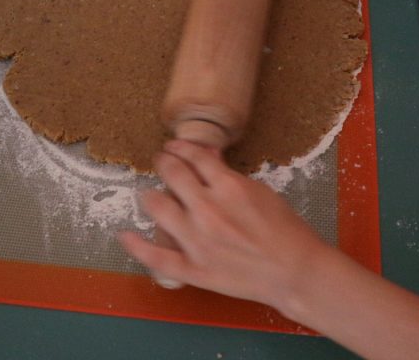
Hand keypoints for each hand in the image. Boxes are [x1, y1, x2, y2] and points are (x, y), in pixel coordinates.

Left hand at [118, 140, 334, 313]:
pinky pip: (156, 256)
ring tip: (149, 194)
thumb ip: (230, 176)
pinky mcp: (193, 269)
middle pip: (172, 174)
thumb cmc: (285, 230)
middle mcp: (207, 209)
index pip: (193, 157)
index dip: (180, 147)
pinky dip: (136, 245)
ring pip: (157, 207)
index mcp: (227, 187)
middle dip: (164, 163)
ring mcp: (197, 240)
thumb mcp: (262, 192)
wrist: (294, 271)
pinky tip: (124, 235)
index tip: (173, 147)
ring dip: (150, 195)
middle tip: (162, 162)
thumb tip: (209, 158)